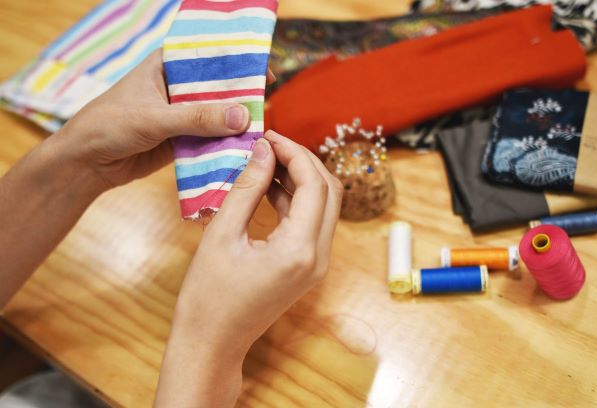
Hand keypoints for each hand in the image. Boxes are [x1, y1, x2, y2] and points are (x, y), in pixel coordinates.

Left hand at [51, 49, 274, 189]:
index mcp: (166, 66)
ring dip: (234, 123)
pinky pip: (210, 140)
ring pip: (216, 115)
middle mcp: (177, 88)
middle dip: (240, 94)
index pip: (206, 54)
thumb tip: (241, 117)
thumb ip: (196, 117)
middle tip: (266, 100)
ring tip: (261, 127)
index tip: (262, 65)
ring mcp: (182, 116)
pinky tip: (243, 148)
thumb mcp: (153, 117)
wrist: (87, 164)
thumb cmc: (109, 126)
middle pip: (217, 87)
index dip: (234, 57)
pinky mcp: (183, 141)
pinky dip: (224, 145)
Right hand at [155, 130, 342, 406]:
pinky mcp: (308, 267)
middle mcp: (319, 257)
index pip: (314, 184)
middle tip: (270, 145)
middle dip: (303, 161)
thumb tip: (264, 150)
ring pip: (324, 205)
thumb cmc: (208, 295)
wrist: (213, 342)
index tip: (268, 135)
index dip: (294, 152)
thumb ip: (247, 188)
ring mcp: (317, 264)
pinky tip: (269, 186)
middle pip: (329, 191)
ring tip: (266, 161)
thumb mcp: (222, 234)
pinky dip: (296, 200)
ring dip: (301, 178)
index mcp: (300, 250)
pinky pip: (312, 222)